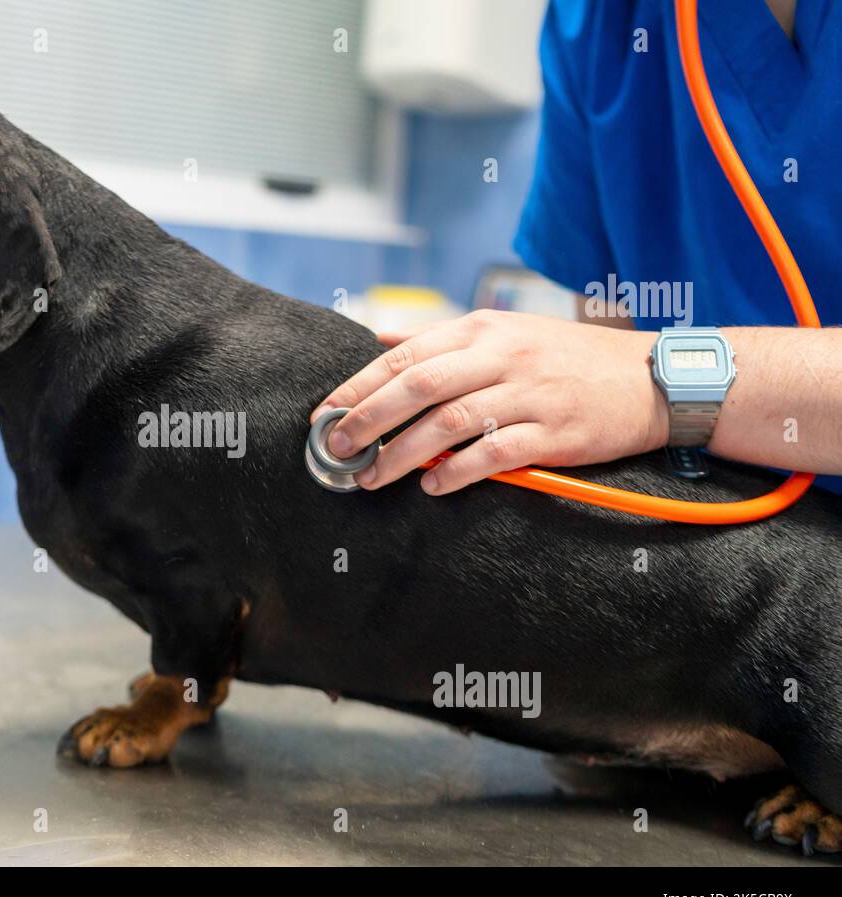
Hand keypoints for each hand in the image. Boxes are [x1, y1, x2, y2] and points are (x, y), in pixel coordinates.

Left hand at [311, 310, 668, 493]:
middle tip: (335, 450)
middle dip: (368, 420)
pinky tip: (433, 487)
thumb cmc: (567, 358)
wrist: (652, 378)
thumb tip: (378, 337)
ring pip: (450, 422)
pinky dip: (459, 471)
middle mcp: (501, 356)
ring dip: (403, 454)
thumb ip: (440, 339)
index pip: (404, 355)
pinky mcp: (554, 431)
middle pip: (418, 386)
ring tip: (373, 477)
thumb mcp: (504, 331)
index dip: (359, 386)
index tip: (324, 414)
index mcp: (482, 329)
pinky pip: (496, 453)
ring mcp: (529, 393)